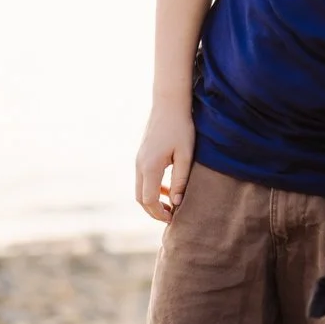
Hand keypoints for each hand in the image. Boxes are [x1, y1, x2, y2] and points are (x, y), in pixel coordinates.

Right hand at [135, 101, 194, 221]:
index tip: (174, 218)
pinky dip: (152, 190)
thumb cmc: (181, 128)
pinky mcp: (141, 156)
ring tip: (172, 206)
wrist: (169, 105)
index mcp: (150, 166)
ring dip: (152, 201)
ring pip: (139, 190)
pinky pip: (142, 180)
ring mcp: (138, 160)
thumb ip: (180, 180)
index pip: (149, 200)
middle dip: (154, 211)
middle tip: (172, 217)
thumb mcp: (186, 156)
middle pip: (140, 198)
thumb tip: (177, 203)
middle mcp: (140, 165)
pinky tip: (168, 190)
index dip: (160, 213)